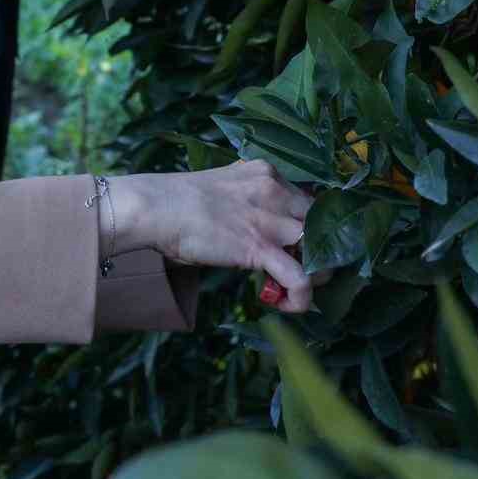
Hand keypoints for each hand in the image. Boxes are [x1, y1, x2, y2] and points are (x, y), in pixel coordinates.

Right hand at [109, 159, 320, 313]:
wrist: (156, 207)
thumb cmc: (177, 201)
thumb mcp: (222, 188)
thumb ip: (246, 201)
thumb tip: (253, 229)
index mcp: (265, 173)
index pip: (308, 200)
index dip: (308, 227)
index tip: (296, 246)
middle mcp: (275, 190)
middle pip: (321, 222)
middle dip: (319, 250)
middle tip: (303, 269)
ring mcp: (269, 218)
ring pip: (319, 249)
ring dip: (318, 275)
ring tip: (298, 290)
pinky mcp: (260, 247)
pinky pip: (300, 277)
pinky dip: (302, 296)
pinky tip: (290, 305)